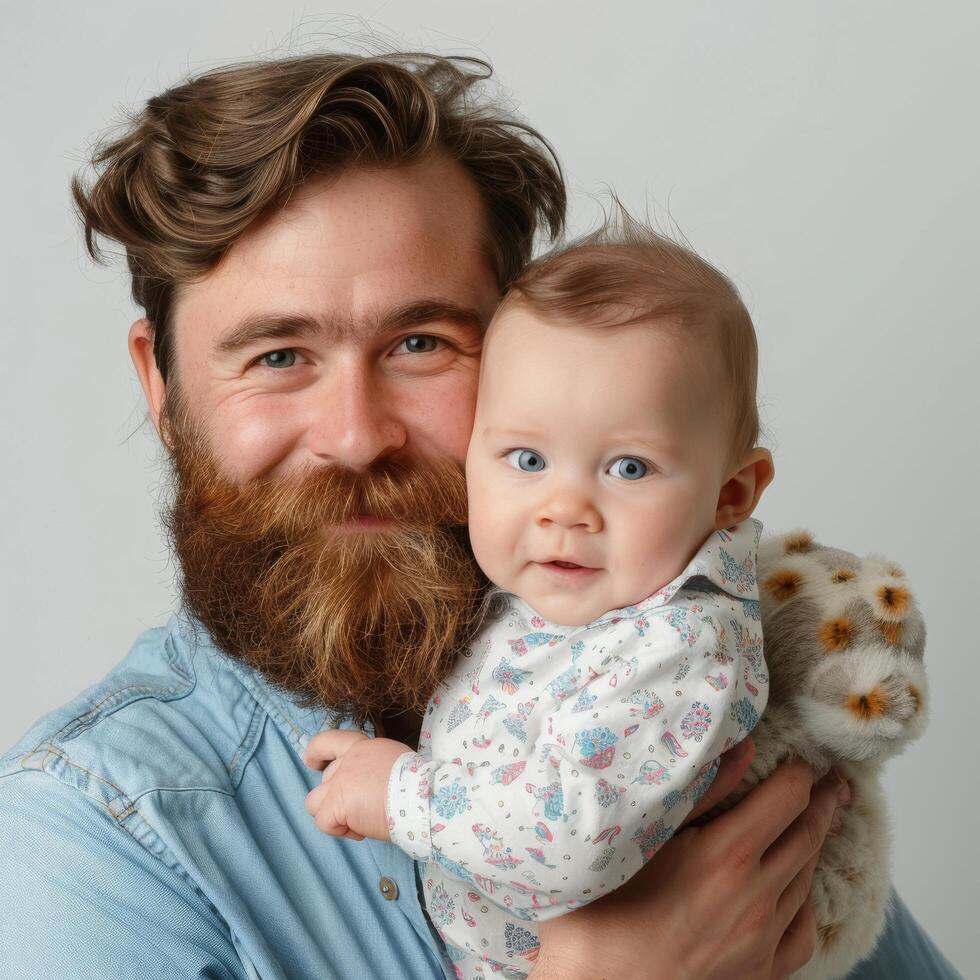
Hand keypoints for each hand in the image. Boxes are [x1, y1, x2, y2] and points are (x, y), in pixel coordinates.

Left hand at [303, 730, 411, 841]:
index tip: (314, 763)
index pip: (328, 741)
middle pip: (325, 780)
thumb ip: (374, 767)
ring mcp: (338, 782)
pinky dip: (340, 832)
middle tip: (363, 809)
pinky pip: (324, 823)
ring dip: (332, 815)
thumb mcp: (393, 762)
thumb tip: (373, 784)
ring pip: (314, 802)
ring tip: (357, 822)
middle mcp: (346, 761)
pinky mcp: (335, 804)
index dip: (316, 752)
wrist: (421, 795)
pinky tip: (361, 830)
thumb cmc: (416, 783)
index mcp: (362, 748)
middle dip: (339, 798)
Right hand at [532, 755, 849, 979]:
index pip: (788, 798)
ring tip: (812, 822)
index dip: (799, 773)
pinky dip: (803, 901)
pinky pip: (802, 931)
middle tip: (831, 782)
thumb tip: (741, 747)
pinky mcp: (760, 974)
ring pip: (806, 879)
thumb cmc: (604, 905)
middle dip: (820, 803)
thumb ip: (700, 790)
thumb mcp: (642, 833)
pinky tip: (794, 888)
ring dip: (812, 845)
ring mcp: (762, 941)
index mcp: (726, 856)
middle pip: (807, 835)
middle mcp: (755, 898)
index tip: (802, 760)